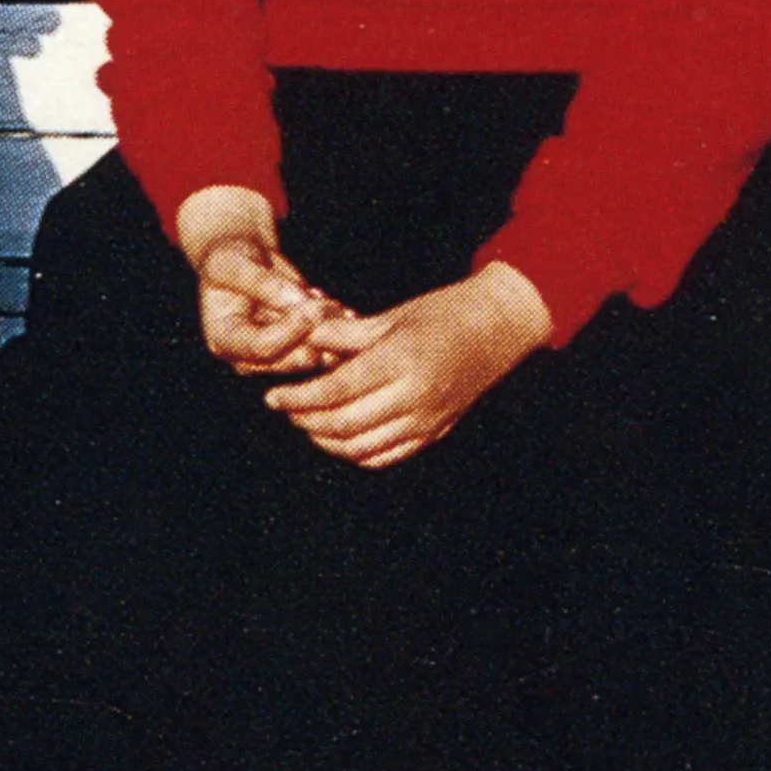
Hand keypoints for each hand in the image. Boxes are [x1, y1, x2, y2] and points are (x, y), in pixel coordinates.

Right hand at [176, 186, 346, 373]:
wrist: (243, 258)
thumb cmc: (229, 259)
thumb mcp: (234, 264)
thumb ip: (263, 283)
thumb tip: (299, 301)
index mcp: (223, 340)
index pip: (261, 347)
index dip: (290, 331)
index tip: (313, 307)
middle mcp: (249, 358)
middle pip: (291, 359)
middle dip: (315, 333)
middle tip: (328, 304)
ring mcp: (277, 357)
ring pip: (315, 356)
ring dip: (330, 332)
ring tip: (329, 302)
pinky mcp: (300, 350)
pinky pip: (328, 350)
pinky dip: (339, 330)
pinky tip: (340, 310)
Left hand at [263, 261, 553, 470]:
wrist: (497, 329)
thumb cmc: (440, 313)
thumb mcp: (390, 317)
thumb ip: (343, 333)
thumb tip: (298, 334)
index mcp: (400, 362)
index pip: (335, 391)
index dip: (298, 398)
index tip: (272, 397)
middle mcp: (414, 397)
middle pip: (343, 424)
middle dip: (305, 420)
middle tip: (285, 408)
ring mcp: (427, 420)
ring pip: (362, 448)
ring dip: (325, 441)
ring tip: (305, 422)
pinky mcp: (435, 433)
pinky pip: (386, 456)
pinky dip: (355, 453)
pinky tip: (337, 437)